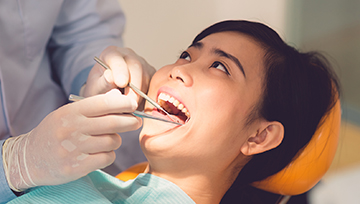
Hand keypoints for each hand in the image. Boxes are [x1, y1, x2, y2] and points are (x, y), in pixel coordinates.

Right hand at [2, 89, 140, 189]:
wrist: (30, 158)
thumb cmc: (55, 132)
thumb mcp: (68, 113)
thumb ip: (93, 106)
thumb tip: (117, 95)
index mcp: (70, 112)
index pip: (103, 103)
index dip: (123, 103)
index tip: (132, 104)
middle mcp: (71, 129)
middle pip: (112, 123)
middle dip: (130, 121)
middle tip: (136, 121)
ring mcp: (73, 149)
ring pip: (111, 142)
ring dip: (116, 141)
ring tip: (110, 140)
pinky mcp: (76, 167)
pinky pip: (106, 158)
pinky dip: (109, 155)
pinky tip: (102, 153)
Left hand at [81, 46, 155, 109]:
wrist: (107, 93)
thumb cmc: (99, 89)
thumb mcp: (95, 88)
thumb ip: (102, 83)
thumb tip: (110, 77)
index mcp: (111, 54)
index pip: (116, 58)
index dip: (120, 70)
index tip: (121, 83)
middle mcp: (128, 55)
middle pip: (136, 67)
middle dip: (134, 88)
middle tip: (130, 104)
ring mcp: (142, 63)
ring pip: (147, 78)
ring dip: (141, 95)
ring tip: (130, 107)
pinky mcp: (151, 74)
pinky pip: (154, 85)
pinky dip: (147, 98)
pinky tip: (138, 105)